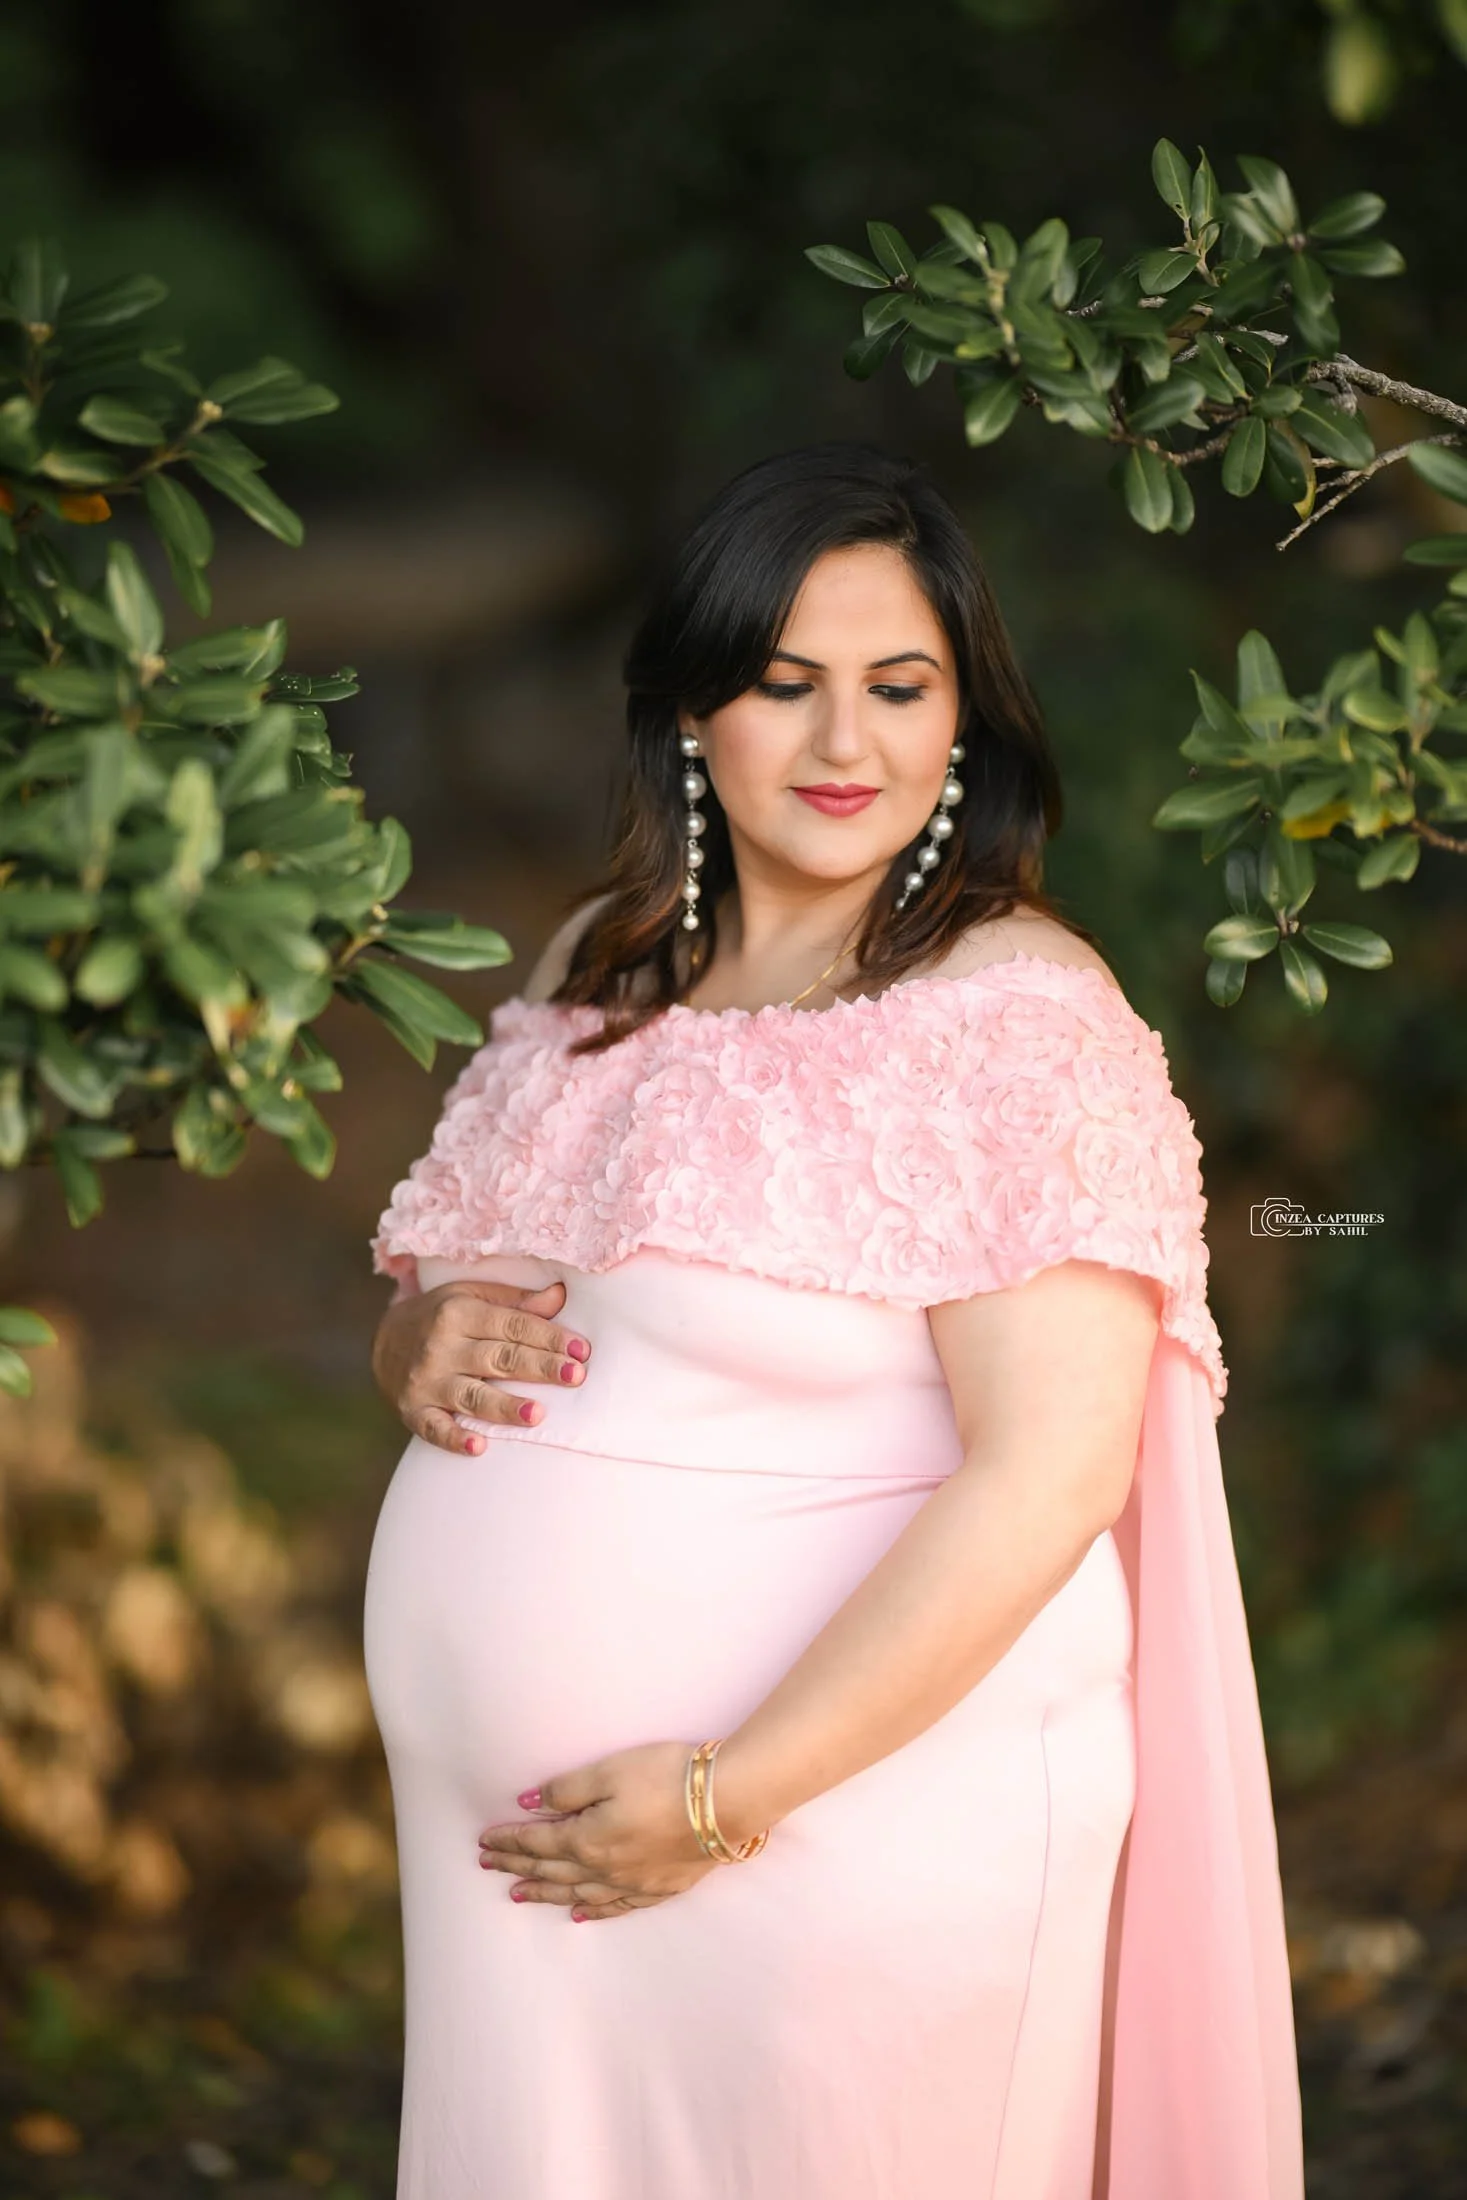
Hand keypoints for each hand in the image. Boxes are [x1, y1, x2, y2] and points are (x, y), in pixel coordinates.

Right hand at [371, 1277, 591, 1454]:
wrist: (383, 1340)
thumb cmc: (441, 1316)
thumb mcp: (471, 1295)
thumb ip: (515, 1301)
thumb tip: (560, 1296)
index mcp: (460, 1312)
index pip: (513, 1325)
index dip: (549, 1337)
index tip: (581, 1350)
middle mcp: (442, 1346)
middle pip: (499, 1358)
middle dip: (539, 1368)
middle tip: (575, 1376)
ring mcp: (426, 1381)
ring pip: (472, 1395)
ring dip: (504, 1406)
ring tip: (537, 1414)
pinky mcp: (413, 1410)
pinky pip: (434, 1428)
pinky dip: (454, 1439)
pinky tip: (479, 1447)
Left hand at [478, 1741, 719, 1921]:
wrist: (726, 1803)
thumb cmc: (667, 1777)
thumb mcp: (610, 1770)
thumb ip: (566, 1789)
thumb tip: (528, 1804)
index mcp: (587, 1840)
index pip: (537, 1841)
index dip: (509, 1840)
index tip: (485, 1840)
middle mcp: (603, 1870)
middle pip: (550, 1870)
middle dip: (516, 1866)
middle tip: (488, 1866)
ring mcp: (631, 1884)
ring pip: (576, 1894)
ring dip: (545, 1893)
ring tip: (519, 1894)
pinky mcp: (657, 1889)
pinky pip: (614, 1908)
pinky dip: (591, 1912)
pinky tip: (578, 1915)